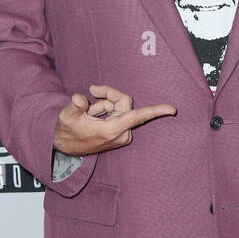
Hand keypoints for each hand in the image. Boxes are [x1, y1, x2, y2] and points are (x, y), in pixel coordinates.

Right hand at [54, 83, 175, 155]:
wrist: (65, 147)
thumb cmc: (67, 131)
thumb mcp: (68, 116)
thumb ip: (76, 105)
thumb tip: (81, 98)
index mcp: (112, 130)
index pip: (138, 116)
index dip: (156, 112)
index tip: (172, 109)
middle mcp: (121, 133)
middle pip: (124, 102)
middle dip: (108, 95)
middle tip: (92, 91)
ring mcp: (122, 134)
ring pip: (120, 107)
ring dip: (104, 105)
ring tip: (89, 113)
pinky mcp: (121, 133)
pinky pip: (119, 113)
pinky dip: (106, 110)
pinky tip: (94, 116)